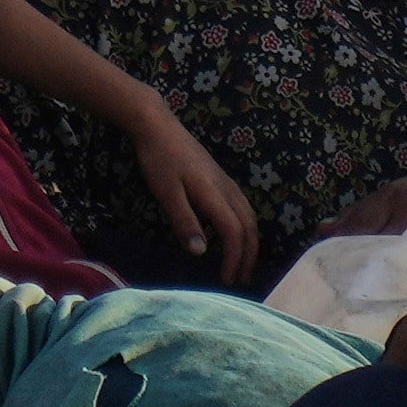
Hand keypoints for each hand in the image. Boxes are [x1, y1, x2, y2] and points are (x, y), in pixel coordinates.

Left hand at [117, 102, 260, 272]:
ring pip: (249, 215)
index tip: (226, 280)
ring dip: (249, 241)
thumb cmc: (159, 160)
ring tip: (241, 262)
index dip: (234, 258)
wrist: (157, 126)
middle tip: (240, 279)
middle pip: (249, 226)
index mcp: (214, 194)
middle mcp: (226, 189)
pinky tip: (224, 235)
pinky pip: (240, 207)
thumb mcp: (166, 194)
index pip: (234, 232)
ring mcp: (225, 182)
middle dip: (248, 255)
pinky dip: (241, 226)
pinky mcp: (219, 178)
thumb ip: (184, 222)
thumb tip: (201, 252)